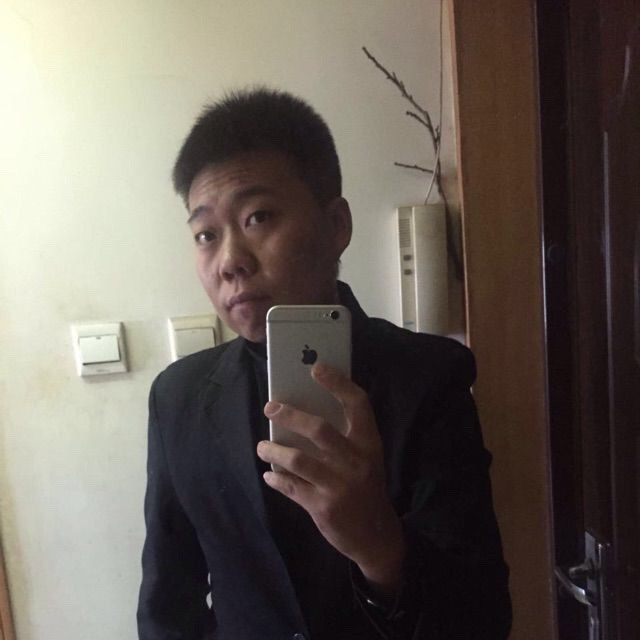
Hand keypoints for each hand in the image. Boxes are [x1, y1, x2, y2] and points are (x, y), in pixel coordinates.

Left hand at [256, 362, 405, 597]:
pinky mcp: (324, 508)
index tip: (316, 368)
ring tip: (262, 447)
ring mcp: (340, 486)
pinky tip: (270, 474)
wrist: (376, 536)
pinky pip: (292, 487)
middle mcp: (357, 462)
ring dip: (274, 451)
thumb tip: (303, 415)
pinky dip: (276, 479)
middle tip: (270, 407)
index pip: (357, 404)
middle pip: (319, 429)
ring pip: (299, 460)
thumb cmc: (366, 488)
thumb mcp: (366, 460)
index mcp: (369, 444)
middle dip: (290, 416)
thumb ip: (344, 439)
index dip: (338, 383)